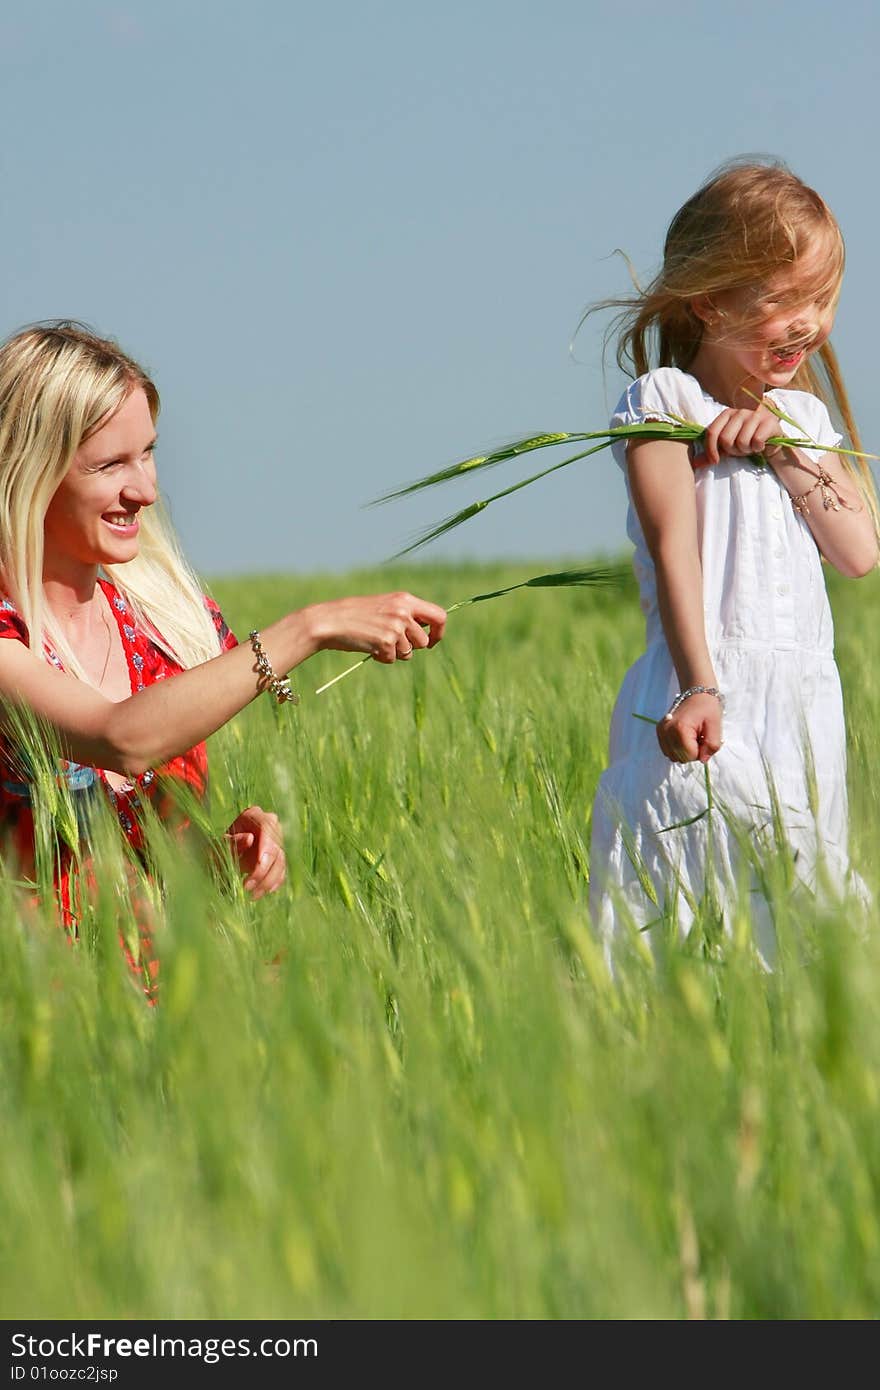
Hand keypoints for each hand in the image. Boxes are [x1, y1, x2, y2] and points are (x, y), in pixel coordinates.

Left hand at [226, 805, 285, 898]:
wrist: (217, 854)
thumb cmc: (216, 846)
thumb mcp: (217, 844)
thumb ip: (232, 841)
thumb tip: (250, 839)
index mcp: (255, 815)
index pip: (268, 827)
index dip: (265, 848)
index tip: (257, 866)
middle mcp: (270, 826)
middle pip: (276, 849)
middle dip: (263, 871)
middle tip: (247, 887)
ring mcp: (276, 841)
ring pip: (280, 862)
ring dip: (268, 881)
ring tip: (253, 896)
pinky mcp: (277, 857)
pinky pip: (281, 871)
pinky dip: (273, 883)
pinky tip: (262, 892)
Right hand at [304, 591, 446, 663]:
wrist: (328, 621)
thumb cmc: (354, 616)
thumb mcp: (383, 607)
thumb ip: (404, 616)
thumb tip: (425, 637)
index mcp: (404, 599)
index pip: (439, 616)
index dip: (438, 632)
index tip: (431, 641)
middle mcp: (403, 611)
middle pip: (423, 640)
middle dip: (410, 647)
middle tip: (391, 643)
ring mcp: (395, 627)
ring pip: (408, 653)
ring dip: (394, 653)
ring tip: (375, 641)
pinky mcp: (385, 642)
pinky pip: (392, 659)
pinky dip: (381, 657)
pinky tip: (368, 646)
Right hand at [656, 693, 722, 764]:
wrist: (697, 694)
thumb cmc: (708, 708)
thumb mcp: (716, 727)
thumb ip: (711, 746)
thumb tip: (703, 760)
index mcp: (680, 729)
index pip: (690, 755)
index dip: (701, 751)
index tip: (704, 738)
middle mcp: (667, 731)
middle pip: (681, 758)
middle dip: (693, 752)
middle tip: (699, 737)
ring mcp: (661, 731)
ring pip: (673, 756)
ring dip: (684, 751)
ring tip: (692, 737)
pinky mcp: (660, 731)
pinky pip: (668, 751)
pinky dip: (677, 748)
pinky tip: (684, 738)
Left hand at [702, 404, 780, 465]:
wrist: (771, 443)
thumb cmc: (746, 443)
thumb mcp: (727, 448)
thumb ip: (711, 454)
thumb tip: (694, 463)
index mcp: (726, 414)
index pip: (711, 432)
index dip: (710, 449)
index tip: (715, 460)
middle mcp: (740, 412)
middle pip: (726, 439)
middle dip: (732, 450)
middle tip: (741, 449)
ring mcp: (755, 415)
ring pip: (741, 441)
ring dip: (746, 450)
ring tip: (751, 447)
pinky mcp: (769, 421)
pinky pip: (756, 440)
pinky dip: (758, 448)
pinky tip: (761, 445)